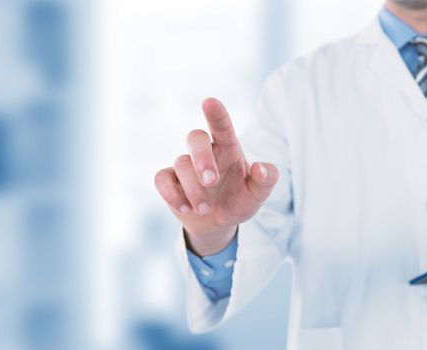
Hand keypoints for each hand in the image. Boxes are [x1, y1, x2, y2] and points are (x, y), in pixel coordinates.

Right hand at [154, 98, 278, 255]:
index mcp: (227, 148)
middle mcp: (205, 152)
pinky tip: (185, 208)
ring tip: (205, 209)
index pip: (222, 126)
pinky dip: (171, 194)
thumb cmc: (239, 200)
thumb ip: (266, 180)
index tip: (209, 102)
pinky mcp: (170, 180)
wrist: (218, 222)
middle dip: (201, 158)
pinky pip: (161, 179)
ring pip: (180, 163)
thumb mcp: (257, 194)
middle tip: (211, 181)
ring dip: (193, 189)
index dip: (216, 114)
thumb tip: (260, 168)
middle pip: (195, 138)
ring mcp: (185, 165)